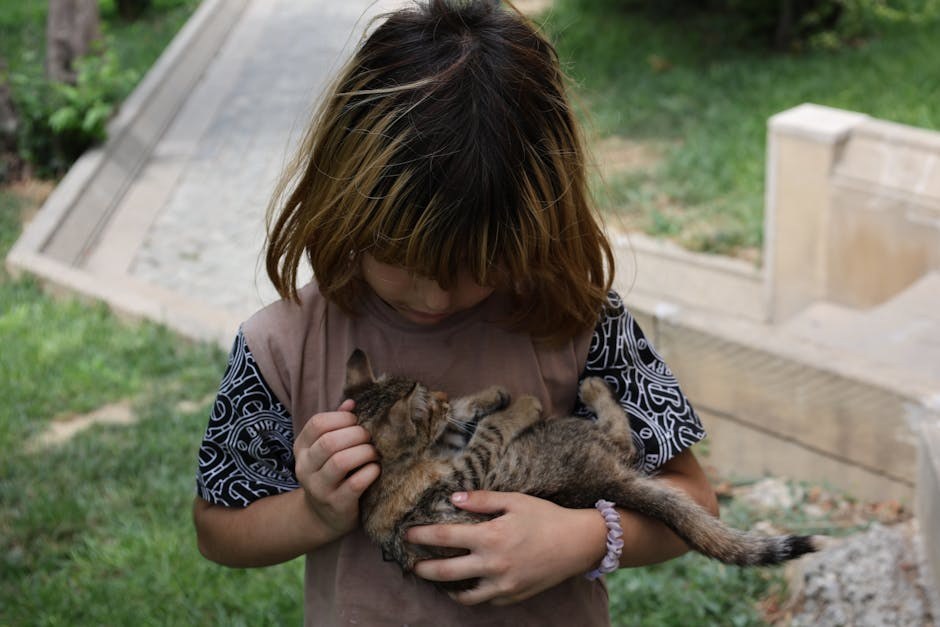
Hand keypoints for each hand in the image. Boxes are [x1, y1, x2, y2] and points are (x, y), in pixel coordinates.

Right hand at [293, 399, 380, 540]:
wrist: (324, 517)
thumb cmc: (333, 474)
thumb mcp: (328, 450)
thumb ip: (337, 425)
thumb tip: (352, 402)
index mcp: (302, 448)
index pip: (317, 423)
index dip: (341, 418)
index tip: (357, 421)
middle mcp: (305, 468)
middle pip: (329, 442)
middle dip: (357, 434)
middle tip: (370, 438)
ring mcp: (319, 488)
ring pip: (341, 462)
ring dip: (364, 452)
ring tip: (374, 453)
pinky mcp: (336, 505)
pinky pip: (355, 483)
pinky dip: (370, 472)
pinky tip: (376, 470)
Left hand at [405, 491, 607, 605]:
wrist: (578, 544)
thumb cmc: (546, 517)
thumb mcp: (514, 500)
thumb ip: (482, 499)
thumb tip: (453, 499)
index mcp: (490, 537)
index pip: (444, 538)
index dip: (421, 536)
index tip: (407, 534)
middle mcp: (493, 564)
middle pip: (444, 572)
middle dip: (422, 568)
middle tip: (411, 564)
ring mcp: (502, 585)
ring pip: (462, 594)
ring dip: (443, 587)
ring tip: (434, 578)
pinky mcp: (512, 596)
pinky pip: (483, 600)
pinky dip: (469, 594)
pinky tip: (464, 585)